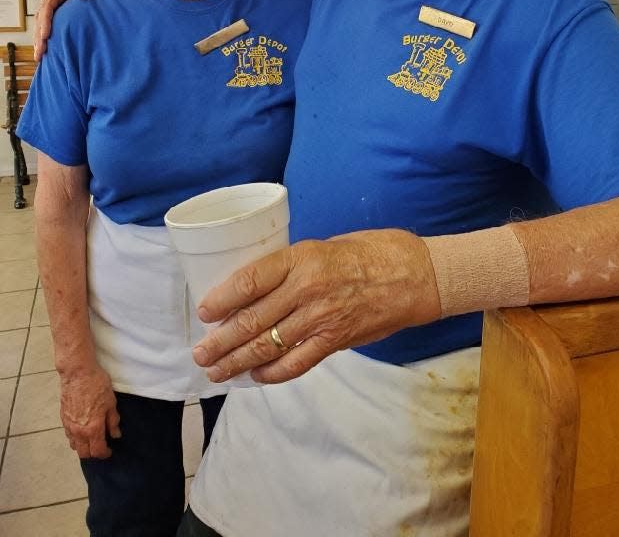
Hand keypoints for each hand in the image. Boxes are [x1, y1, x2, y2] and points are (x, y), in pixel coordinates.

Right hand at [33, 0, 124, 58]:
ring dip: (41, 40)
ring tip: (40, 56)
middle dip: (39, 35)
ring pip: (44, 24)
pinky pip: (53, 26)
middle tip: (40, 52)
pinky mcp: (63, 14)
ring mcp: (57, 5)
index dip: (45, 21)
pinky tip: (49, 52)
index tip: (45, 35)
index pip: (47, 5)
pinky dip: (49, 38)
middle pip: (41, 17)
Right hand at [59, 365, 120, 458]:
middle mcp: (78, 431)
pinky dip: (75, 437)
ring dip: (82, 446)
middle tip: (101, 446)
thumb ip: (113, 421)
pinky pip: (68, 434)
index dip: (105, 453)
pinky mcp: (63, 418)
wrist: (78, 372)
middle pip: (84, 453)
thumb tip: (115, 434)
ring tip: (91, 438)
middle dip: (93, 453)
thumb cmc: (97, 385)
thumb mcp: (111, 402)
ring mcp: (68, 425)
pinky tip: (82, 429)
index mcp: (92, 428)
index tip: (109, 450)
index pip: (98, 451)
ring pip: (74, 445)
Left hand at [191, 229, 440, 384]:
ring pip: (268, 345)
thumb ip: (295, 265)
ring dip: (237, 361)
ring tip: (216, 370)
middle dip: (220, 341)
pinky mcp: (336, 340)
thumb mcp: (326, 245)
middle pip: (252, 320)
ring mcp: (321, 318)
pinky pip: (297, 362)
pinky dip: (273, 372)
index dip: (222, 298)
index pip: (249, 280)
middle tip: (200, 353)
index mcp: (302, 257)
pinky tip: (257, 375)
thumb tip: (261, 285)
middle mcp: (307, 288)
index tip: (204, 311)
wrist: (416, 274)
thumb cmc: (373, 251)